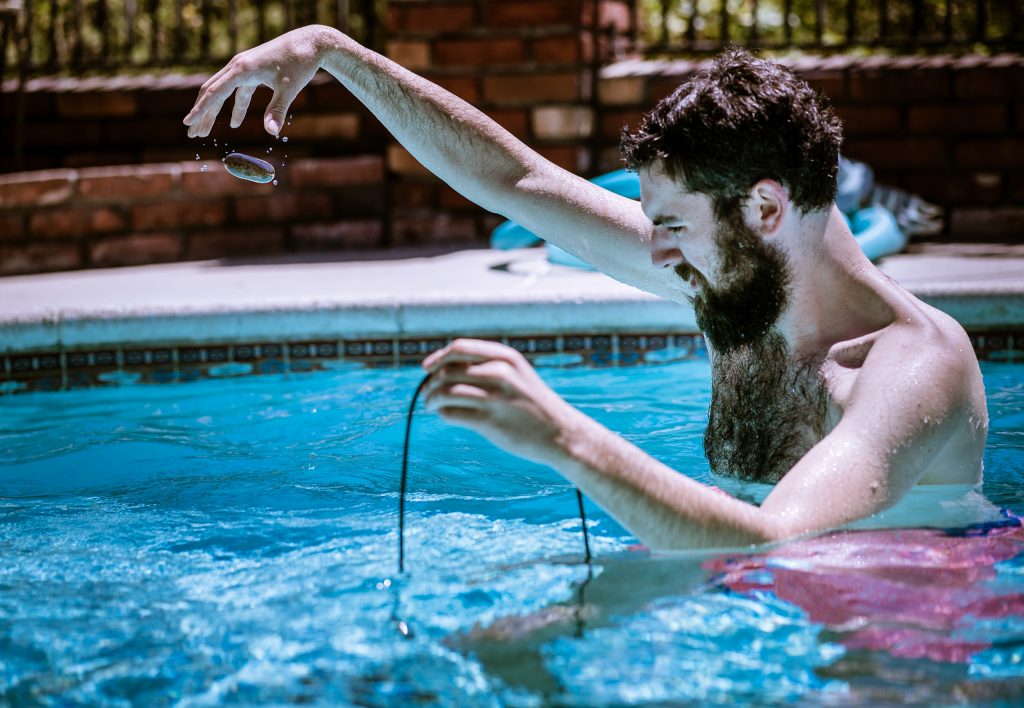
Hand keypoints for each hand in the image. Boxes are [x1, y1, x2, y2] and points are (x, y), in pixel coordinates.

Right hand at [183, 25, 336, 137]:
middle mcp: (238, 66)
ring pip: (222, 91)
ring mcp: (244, 68)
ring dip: (214, 111)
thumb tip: (272, 133)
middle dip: (201, 113)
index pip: (214, 92)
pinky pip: (238, 91)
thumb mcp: (289, 89)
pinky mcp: (253, 71)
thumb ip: (277, 111)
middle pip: (211, 92)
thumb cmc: (299, 63)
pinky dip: (236, 107)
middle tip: (192, 135)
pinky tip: (235, 123)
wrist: (310, 42)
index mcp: (242, 69)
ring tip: (205, 131)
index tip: (188, 124)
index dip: (200, 110)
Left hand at [423, 339, 581, 465]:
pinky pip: (451, 413)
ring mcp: (495, 397)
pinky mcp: (489, 421)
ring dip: (431, 399)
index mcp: (505, 357)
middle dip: (431, 382)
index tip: (426, 368)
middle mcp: (500, 373)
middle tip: (427, 393)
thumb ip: (487, 366)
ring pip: (445, 391)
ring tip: (431, 405)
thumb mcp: (516, 374)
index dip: (438, 357)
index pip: (460, 348)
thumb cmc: (532, 404)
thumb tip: (443, 368)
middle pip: (447, 370)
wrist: (560, 433)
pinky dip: (442, 414)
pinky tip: (445, 416)